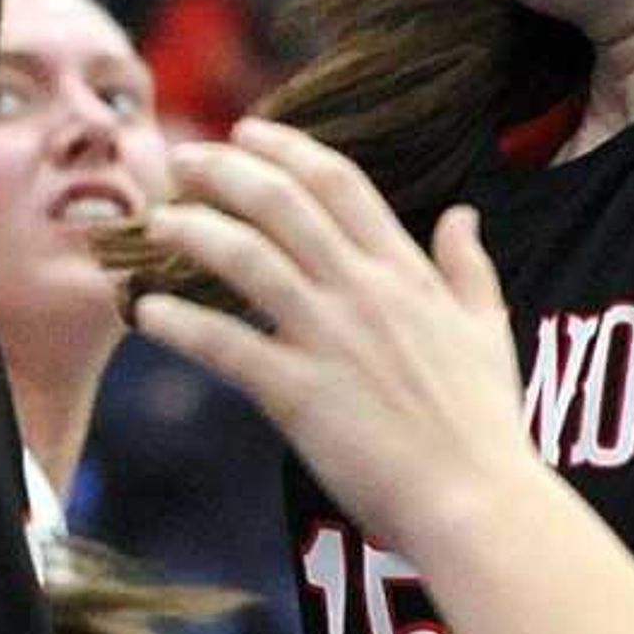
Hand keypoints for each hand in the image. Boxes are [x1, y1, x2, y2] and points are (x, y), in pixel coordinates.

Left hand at [127, 119, 534, 554]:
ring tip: (155, 221)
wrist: (477, 501)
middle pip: (281, 203)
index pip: (339, 183)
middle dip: (223, 171)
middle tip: (180, 159)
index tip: (247, 131)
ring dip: (193, 231)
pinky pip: (226, 345)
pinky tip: (145, 311)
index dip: (288, 148)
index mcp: (405, 272)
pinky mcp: (299, 393)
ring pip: (247, 258)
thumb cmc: (484, 426)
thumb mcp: (488, 330)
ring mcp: (329, 339)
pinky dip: (180, 324)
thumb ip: (468, 267)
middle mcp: (363, 291)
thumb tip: (463, 214)